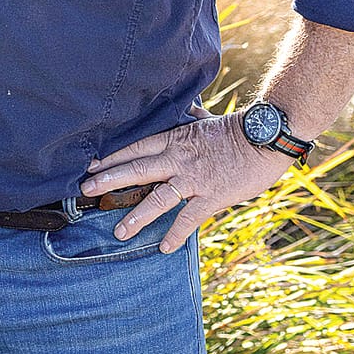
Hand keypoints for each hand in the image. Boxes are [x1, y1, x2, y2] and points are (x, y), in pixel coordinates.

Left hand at [81, 112, 292, 253]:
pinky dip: (175, 233)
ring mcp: (193, 179)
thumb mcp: (209, 120)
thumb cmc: (239, 129)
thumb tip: (187, 107)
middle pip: (136, 170)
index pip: (135, 148)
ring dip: (136, 216)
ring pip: (157, 198)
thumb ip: (193, 118)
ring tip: (119, 232)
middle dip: (109, 181)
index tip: (92, 165)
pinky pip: (188, 218)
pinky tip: (163, 247)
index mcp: (175, 139)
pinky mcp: (212, 196)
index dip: (112, 157)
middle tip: (86, 191)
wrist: (267, 137)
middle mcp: (178, 159)